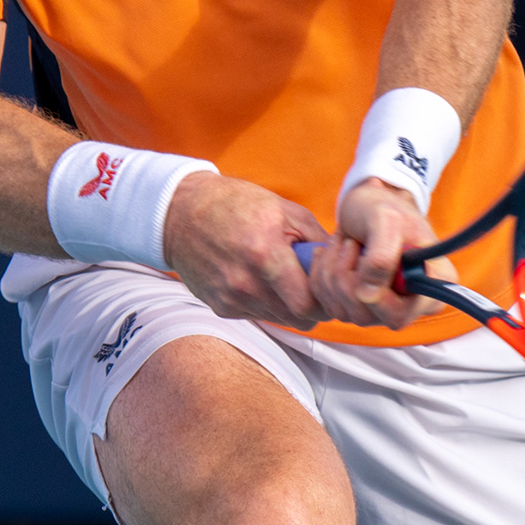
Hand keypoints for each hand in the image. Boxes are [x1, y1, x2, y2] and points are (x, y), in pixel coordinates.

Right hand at [163, 172, 327, 328]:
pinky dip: (266, 303)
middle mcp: (246, 283)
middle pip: (298, 319)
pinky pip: (257, 315)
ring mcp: (231, 298)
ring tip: (284, 278)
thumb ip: (317, 239)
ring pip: (279, 320)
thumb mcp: (283, 209)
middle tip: (312, 284)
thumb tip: (344, 262)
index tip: (326, 283)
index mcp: (266, 256)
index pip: (309, 305)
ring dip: (289, 305)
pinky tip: (259, 279)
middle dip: (312, 305)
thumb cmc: (234, 204)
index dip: (325, 298)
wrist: (179, 213)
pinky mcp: (220, 306)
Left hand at [304, 179, 444, 329]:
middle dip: (347, 277)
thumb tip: (368, 296)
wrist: (366, 204)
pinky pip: (330, 306)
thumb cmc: (383, 207)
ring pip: (345, 312)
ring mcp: (384, 309)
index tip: (364, 258)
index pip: (404, 313)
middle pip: (369, 316)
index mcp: (434, 284)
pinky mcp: (358, 308)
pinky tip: (332, 254)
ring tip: (343, 243)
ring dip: (333, 273)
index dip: (377, 296)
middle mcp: (412, 304)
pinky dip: (322, 277)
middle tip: (350, 243)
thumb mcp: (387, 219)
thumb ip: (382, 257)